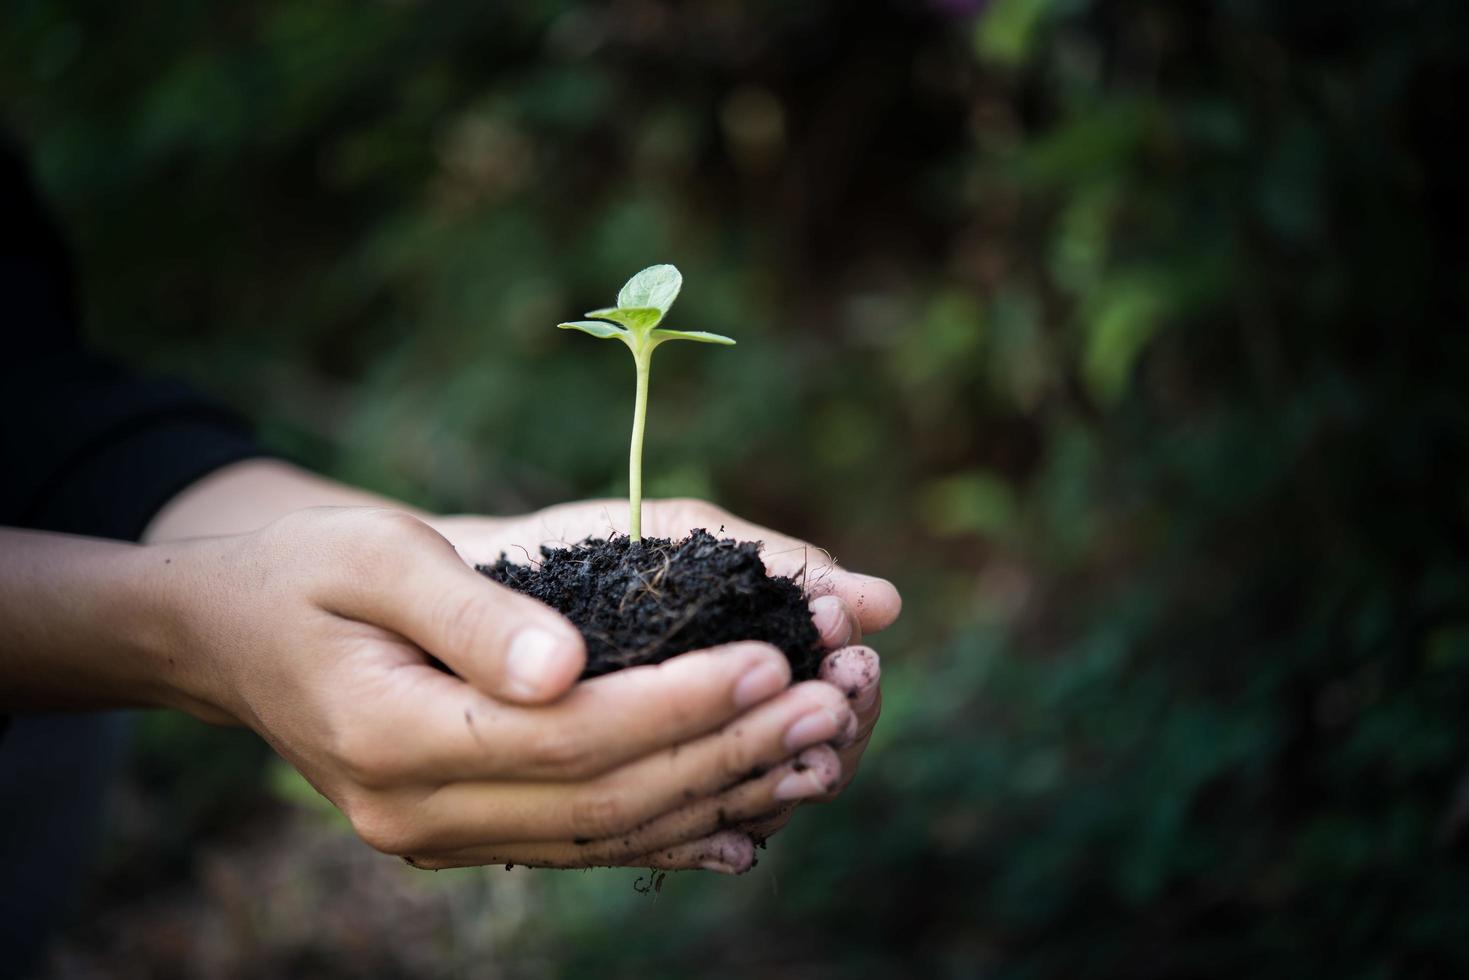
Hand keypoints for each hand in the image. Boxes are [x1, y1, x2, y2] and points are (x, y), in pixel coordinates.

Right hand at [154, 506, 860, 872]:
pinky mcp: (463, 831)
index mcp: (394, 737)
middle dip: (725, 750)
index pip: (570, 736)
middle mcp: (419, 811)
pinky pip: (581, 844)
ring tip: (815, 750)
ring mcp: (440, 835)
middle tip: (827, 703)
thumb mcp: (374, 558)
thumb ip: (471, 615)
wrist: (226, 638)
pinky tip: (744, 820)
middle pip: (604, 797)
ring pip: (605, 832)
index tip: (768, 658)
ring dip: (718, 795)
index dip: (678, 703)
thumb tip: (569, 668)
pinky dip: (668, 832)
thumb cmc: (301, 574)